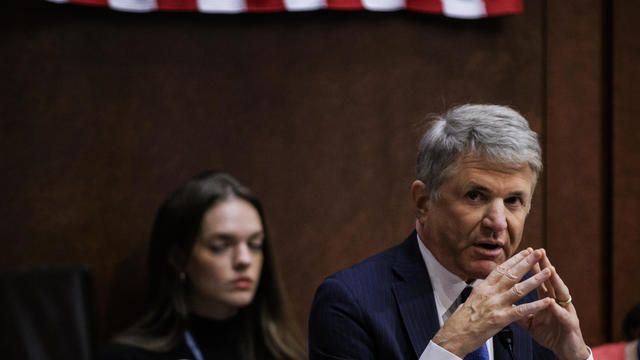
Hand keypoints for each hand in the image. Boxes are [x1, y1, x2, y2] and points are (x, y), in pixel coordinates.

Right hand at [433, 248, 554, 356]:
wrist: (455, 335)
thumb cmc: (461, 320)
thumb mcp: (471, 300)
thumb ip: (484, 292)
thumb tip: (491, 285)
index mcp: (483, 288)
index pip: (501, 269)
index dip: (515, 259)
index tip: (526, 251)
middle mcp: (489, 293)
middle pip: (511, 274)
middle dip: (527, 262)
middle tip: (540, 253)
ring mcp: (495, 305)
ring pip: (519, 289)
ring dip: (535, 279)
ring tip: (548, 271)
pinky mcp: (500, 319)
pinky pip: (521, 311)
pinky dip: (535, 306)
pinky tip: (547, 302)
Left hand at [519, 250, 589, 359]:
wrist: (566, 351)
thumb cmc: (550, 334)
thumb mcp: (531, 323)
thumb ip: (520, 312)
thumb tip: (505, 304)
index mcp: (547, 300)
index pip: (539, 280)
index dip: (532, 268)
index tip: (524, 254)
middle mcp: (557, 302)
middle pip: (551, 281)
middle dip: (545, 266)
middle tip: (539, 252)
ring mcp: (565, 311)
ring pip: (560, 293)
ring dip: (555, 282)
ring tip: (550, 270)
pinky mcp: (570, 324)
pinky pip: (563, 316)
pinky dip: (557, 309)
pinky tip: (552, 303)